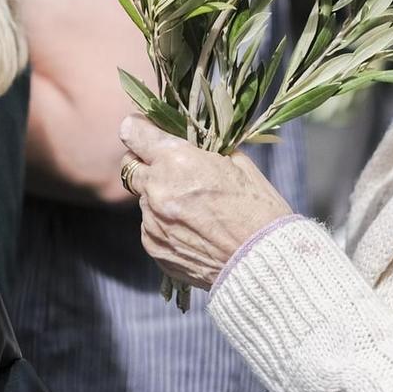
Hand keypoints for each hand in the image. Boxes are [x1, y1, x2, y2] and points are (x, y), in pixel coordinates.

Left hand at [118, 116, 291, 290]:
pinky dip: (165, 223)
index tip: (146, 131)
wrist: (262, 263)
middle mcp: (157, 189)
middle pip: (130, 165)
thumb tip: (195, 143)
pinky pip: (151, 226)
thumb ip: (207, 150)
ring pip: (143, 198)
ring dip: (159, 196)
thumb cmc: (259, 209)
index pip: (133, 132)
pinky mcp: (153, 247)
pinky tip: (194, 231)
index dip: (140, 128)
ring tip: (194, 209)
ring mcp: (152, 222)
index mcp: (177, 161)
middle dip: (147, 163)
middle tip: (172, 170)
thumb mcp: (239, 164)